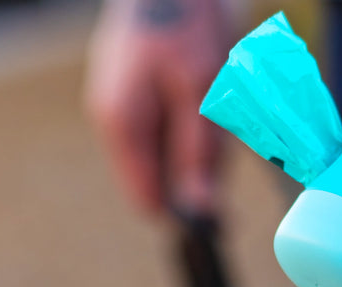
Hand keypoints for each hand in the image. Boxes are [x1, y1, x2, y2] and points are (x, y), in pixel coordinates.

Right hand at [85, 0, 231, 215]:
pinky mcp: (134, 93)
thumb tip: (202, 210)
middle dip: (199, 166)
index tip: (224, 202)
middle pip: (162, 178)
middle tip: (227, 126)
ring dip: (199, 139)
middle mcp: (114, 122)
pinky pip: (166, 126)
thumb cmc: (185, 21)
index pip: (150, 202)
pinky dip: (192, 118)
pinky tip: (204, 87)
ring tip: (216, 96)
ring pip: (167, 152)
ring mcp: (121, 106)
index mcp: (125, 127)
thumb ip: (199, 151)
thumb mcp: (203, 87)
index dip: (186, 210)